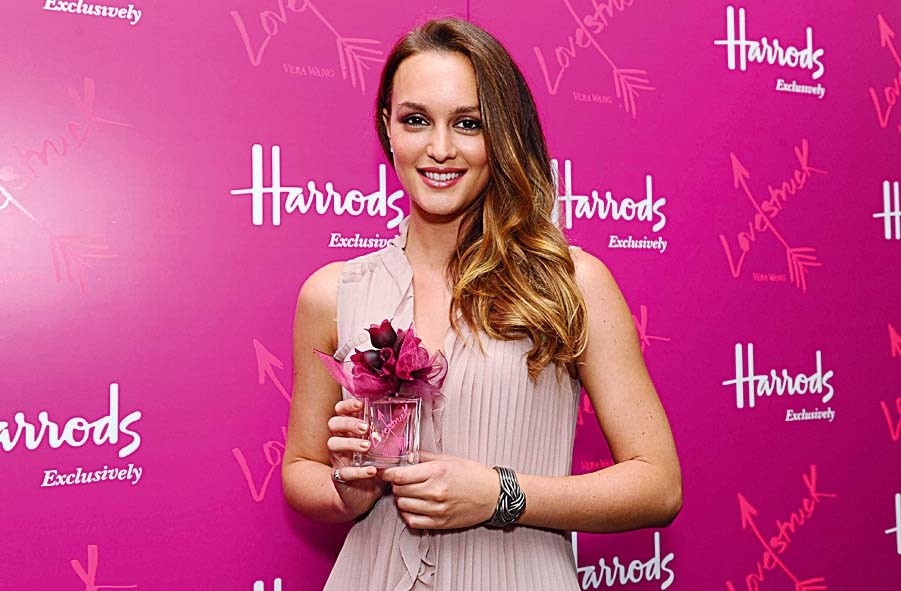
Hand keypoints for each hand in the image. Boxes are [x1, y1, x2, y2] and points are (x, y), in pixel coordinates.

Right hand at [327, 398, 384, 515]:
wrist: (361, 496)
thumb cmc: (372, 465)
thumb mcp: (383, 447)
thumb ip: (391, 431)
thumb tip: (407, 412)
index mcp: (349, 431)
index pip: (340, 412)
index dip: (347, 405)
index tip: (359, 404)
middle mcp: (340, 442)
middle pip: (334, 424)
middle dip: (348, 422)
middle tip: (365, 427)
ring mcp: (338, 459)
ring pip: (333, 444)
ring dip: (351, 443)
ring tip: (367, 447)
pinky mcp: (340, 478)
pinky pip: (344, 472)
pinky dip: (358, 471)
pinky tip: (371, 470)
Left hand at [381, 451, 499, 529]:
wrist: (493, 496)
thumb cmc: (474, 475)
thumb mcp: (450, 459)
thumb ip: (426, 457)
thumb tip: (407, 456)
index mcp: (437, 472)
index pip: (400, 476)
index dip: (388, 473)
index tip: (386, 472)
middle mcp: (435, 492)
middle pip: (399, 490)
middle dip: (396, 484)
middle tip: (401, 480)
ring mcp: (437, 510)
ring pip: (403, 506)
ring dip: (402, 499)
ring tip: (409, 493)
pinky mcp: (440, 523)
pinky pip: (412, 521)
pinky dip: (408, 514)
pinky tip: (414, 506)